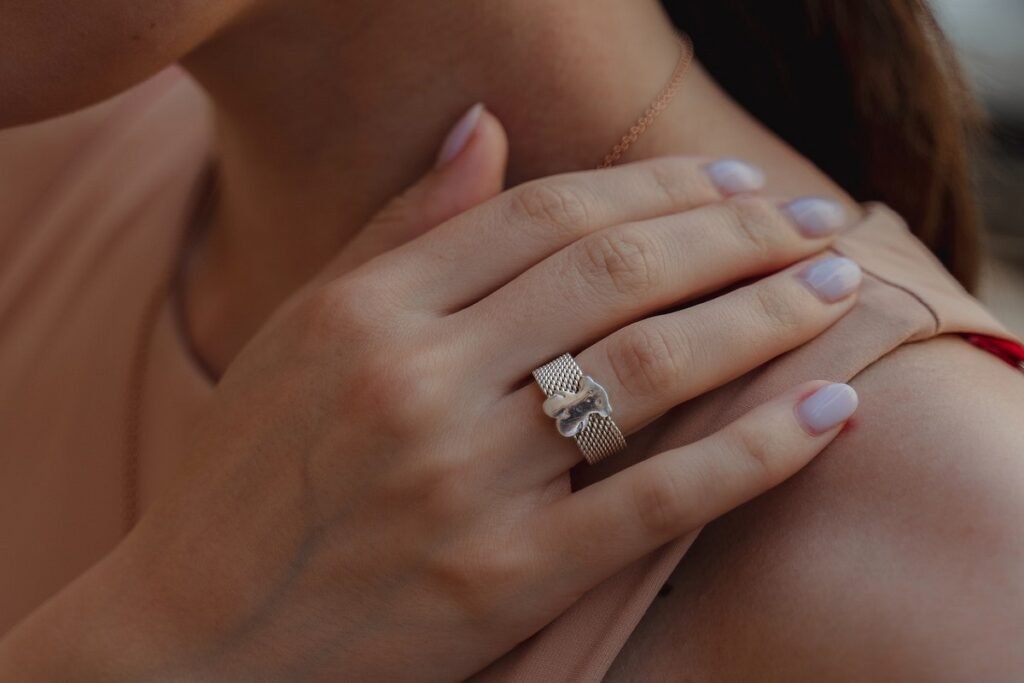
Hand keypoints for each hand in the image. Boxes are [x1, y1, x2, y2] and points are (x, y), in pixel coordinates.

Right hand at [68, 109, 859, 681]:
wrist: (191, 641)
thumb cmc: (246, 480)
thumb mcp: (303, 332)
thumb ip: (399, 229)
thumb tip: (484, 126)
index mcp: (366, 310)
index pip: (545, 216)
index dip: (654, 188)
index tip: (730, 181)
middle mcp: (416, 380)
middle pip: (615, 274)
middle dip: (735, 233)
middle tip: (812, 218)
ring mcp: (464, 482)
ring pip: (653, 369)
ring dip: (765, 315)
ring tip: (838, 285)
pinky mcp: (505, 580)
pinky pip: (658, 499)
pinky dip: (756, 449)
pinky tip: (828, 406)